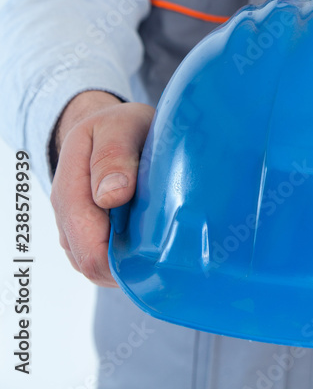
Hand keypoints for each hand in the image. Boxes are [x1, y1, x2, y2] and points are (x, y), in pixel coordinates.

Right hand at [49, 91, 154, 286]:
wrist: (106, 126)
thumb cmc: (117, 126)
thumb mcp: (119, 126)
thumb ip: (113, 155)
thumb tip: (110, 197)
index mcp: (69, 188)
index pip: (88, 248)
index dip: (121, 259)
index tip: (157, 248)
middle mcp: (65, 214)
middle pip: (91, 264)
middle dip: (128, 263)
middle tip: (166, 244)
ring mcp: (73, 228)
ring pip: (97, 268)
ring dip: (127, 261)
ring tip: (157, 236)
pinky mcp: (87, 234)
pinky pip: (103, 261)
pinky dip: (125, 257)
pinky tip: (146, 238)